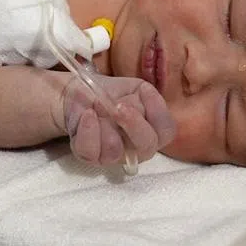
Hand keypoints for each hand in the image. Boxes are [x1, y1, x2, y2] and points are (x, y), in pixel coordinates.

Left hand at [61, 74, 176, 165]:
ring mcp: (112, 156)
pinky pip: (91, 150)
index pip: (166, 131)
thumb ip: (145, 97)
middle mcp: (135, 148)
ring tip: (97, 107)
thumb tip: (144, 104)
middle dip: (133, 123)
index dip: (158, 113)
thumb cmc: (109, 92)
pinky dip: (88, 128)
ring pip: (115, 149)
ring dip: (106, 123)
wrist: (79, 92)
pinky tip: (87, 114)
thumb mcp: (133, 88)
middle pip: (146, 146)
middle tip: (119, 106)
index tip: (144, 91)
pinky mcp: (89, 157)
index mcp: (151, 130)